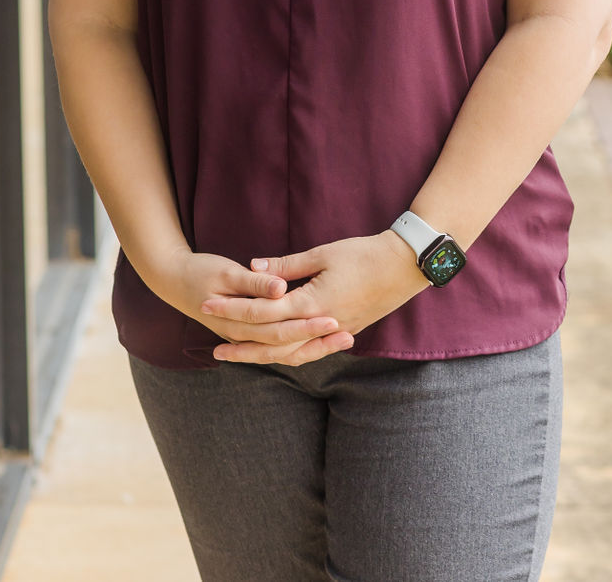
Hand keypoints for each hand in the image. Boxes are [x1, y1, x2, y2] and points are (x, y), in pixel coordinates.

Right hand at [153, 248, 352, 363]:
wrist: (172, 279)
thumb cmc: (199, 270)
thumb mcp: (225, 271)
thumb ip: (254, 283)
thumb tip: (279, 288)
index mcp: (238, 320)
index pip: (279, 328)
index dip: (307, 324)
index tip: (334, 318)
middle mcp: (243, 335)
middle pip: (287, 346)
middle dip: (319, 341)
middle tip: (349, 334)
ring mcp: (245, 338)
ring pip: (285, 353)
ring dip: (315, 347)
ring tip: (346, 339)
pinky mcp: (249, 334)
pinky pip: (278, 349)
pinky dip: (301, 346)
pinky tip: (322, 339)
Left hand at [200, 232, 429, 364]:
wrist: (404, 267)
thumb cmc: (364, 254)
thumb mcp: (322, 253)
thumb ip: (286, 265)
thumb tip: (253, 266)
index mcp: (311, 303)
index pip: (262, 313)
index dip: (232, 311)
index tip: (208, 306)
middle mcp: (319, 325)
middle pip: (271, 343)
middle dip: (240, 345)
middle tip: (212, 348)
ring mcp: (333, 333)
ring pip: (289, 354)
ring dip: (261, 356)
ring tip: (237, 357)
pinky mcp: (343, 332)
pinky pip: (308, 352)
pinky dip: (288, 355)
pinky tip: (275, 354)